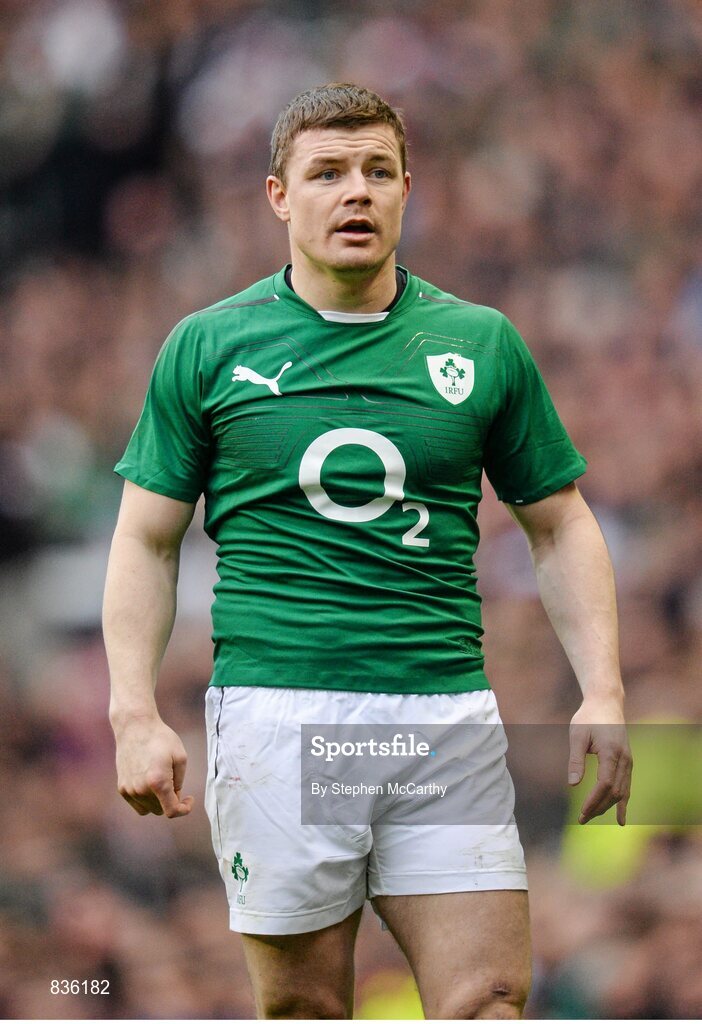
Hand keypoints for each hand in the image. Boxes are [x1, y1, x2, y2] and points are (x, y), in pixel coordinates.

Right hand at [113, 713, 193, 817]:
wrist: (134, 726)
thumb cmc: (160, 738)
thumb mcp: (180, 756)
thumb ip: (179, 781)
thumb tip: (174, 796)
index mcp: (158, 782)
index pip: (171, 811)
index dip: (184, 809)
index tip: (189, 799)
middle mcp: (141, 790)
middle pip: (160, 810)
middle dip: (170, 801)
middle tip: (174, 781)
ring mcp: (129, 790)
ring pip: (148, 809)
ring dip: (157, 801)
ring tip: (161, 780)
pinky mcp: (121, 787)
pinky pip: (137, 804)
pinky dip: (145, 799)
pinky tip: (149, 782)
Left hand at [568, 698, 631, 824]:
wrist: (607, 703)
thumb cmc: (589, 717)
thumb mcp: (577, 735)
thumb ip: (576, 760)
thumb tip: (572, 785)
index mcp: (611, 751)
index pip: (604, 783)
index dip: (594, 800)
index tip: (582, 812)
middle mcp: (624, 759)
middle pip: (614, 792)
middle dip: (598, 807)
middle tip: (581, 819)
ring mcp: (629, 762)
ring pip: (622, 792)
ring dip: (607, 807)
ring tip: (590, 817)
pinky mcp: (628, 762)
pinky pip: (627, 787)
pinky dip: (623, 804)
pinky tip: (620, 820)